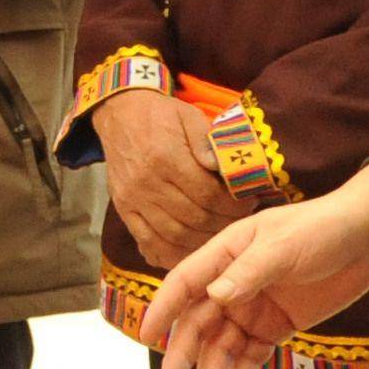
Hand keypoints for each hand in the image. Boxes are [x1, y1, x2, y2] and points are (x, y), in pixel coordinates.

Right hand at [90, 89, 247, 269]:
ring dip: (202, 242)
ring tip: (221, 235)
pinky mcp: (123, 210)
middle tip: (240, 221)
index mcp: (166, 157)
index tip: (249, 204)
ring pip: (173, 235)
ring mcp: (132, 200)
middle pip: (193, 218)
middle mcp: (147, 183)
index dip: (233, 205)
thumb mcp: (189, 116)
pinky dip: (171, 253)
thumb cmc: (160, 115)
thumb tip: (223, 169)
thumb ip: (207, 142)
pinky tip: (190, 252)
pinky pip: (148, 242)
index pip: (207, 194)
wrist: (119, 115)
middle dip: (223, 224)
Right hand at [139, 163, 368, 368]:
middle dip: (184, 356)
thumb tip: (214, 296)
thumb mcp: (283, 246)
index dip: (163, 309)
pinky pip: (251, 358)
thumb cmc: (320, 229)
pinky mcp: (274, 328)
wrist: (366, 241)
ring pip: (222, 348)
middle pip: (198, 324)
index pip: (184, 284)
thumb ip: (249, 272)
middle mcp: (230, 285)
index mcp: (224, 255)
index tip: (146, 337)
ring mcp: (252, 309)